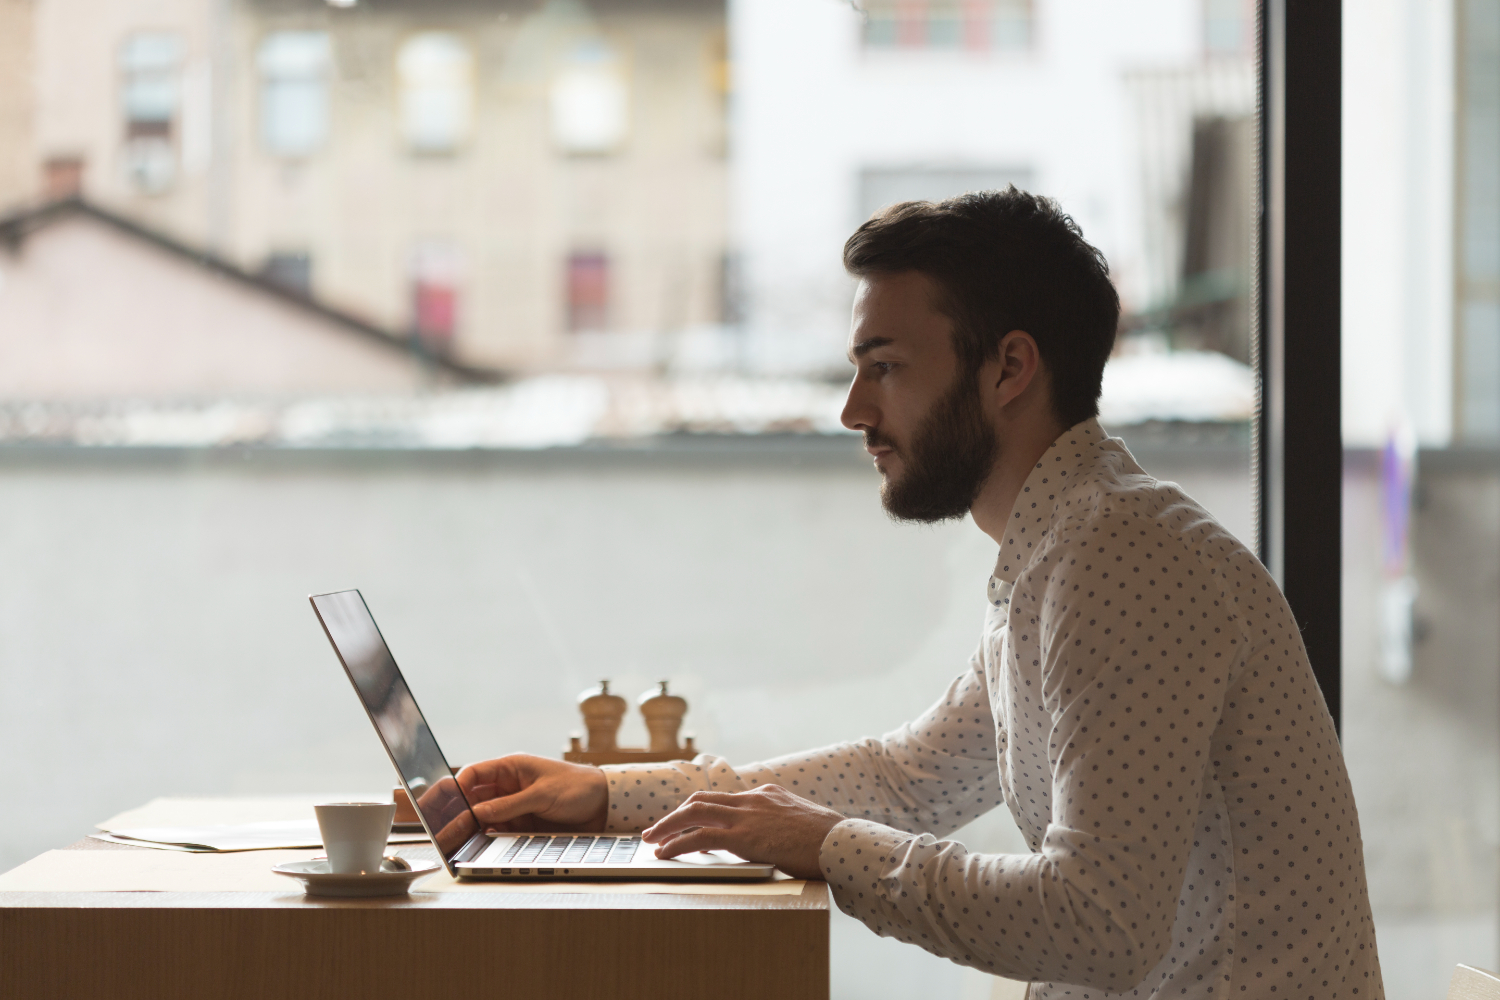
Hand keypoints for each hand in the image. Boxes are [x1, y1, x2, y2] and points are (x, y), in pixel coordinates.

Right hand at [456, 754, 607, 832]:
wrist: (604, 806)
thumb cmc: (577, 787)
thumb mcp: (542, 794)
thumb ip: (509, 805)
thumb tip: (478, 814)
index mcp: (511, 768)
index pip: (473, 774)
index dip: (455, 787)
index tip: (443, 804)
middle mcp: (507, 787)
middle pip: (472, 799)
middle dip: (456, 812)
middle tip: (439, 827)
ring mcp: (513, 807)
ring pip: (481, 818)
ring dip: (469, 829)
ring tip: (453, 842)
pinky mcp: (520, 825)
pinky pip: (496, 832)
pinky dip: (485, 839)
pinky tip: (476, 846)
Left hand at [641, 785, 844, 879]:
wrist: (840, 842)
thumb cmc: (828, 841)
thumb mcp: (802, 823)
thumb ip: (783, 825)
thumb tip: (777, 839)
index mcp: (766, 795)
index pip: (723, 799)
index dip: (700, 811)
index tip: (686, 823)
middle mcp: (752, 799)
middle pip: (701, 800)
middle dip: (674, 814)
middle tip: (655, 829)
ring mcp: (746, 816)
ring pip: (693, 813)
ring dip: (667, 826)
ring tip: (651, 840)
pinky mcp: (743, 836)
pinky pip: (699, 836)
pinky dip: (677, 843)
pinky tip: (665, 853)